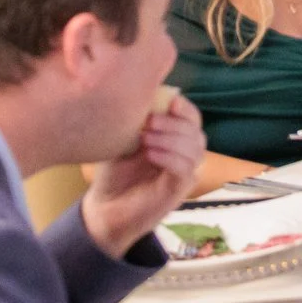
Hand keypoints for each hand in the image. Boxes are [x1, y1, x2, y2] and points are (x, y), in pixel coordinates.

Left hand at [81, 93, 204, 258]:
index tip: (169, 101)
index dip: (185, 108)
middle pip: (196, 131)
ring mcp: (186, 174)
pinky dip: (170, 158)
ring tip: (145, 139)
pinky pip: (185, 169)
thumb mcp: (123, 141)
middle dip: (173, 123)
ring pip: (195, 149)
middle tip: (148, 123)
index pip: (192, 118)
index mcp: (176, 140)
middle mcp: (186, 155)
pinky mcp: (179, 191)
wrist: (105, 209)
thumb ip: (137, 121)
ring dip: (171, 139)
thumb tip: (144, 94)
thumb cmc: (115, 174)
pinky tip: (151, 154)